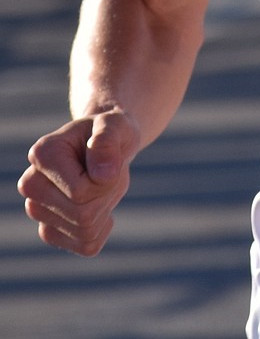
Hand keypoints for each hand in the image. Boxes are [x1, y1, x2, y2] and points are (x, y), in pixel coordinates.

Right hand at [18, 107, 139, 256]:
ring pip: (85, 231)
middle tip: (107, 172)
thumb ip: (108, 141)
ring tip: (102, 184)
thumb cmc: (110, 132)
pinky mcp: (50, 232)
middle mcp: (31, 185)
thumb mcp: (116, 126)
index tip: (106, 158)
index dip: (106, 180)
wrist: (107, 145)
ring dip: (106, 208)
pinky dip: (103, 226)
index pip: (80, 192)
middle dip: (106, 195)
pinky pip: (88, 245)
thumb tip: (102, 174)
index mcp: (42, 155)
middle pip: (82, 215)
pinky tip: (98, 203)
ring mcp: (37, 211)